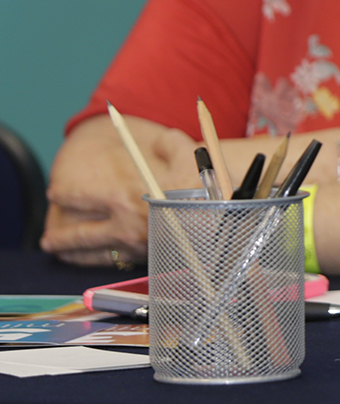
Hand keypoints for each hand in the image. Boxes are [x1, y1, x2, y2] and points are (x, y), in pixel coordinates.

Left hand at [41, 113, 196, 266]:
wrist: (228, 226)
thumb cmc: (208, 189)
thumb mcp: (190, 154)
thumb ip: (169, 143)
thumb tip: (158, 140)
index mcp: (127, 195)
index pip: (80, 196)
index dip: (64, 194)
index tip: (55, 194)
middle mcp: (124, 224)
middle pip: (78, 232)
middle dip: (58, 232)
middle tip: (47, 233)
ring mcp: (133, 246)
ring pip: (90, 251)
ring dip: (69, 250)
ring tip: (56, 247)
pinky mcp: (145, 259)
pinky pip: (108, 263)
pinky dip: (90, 261)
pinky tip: (85, 258)